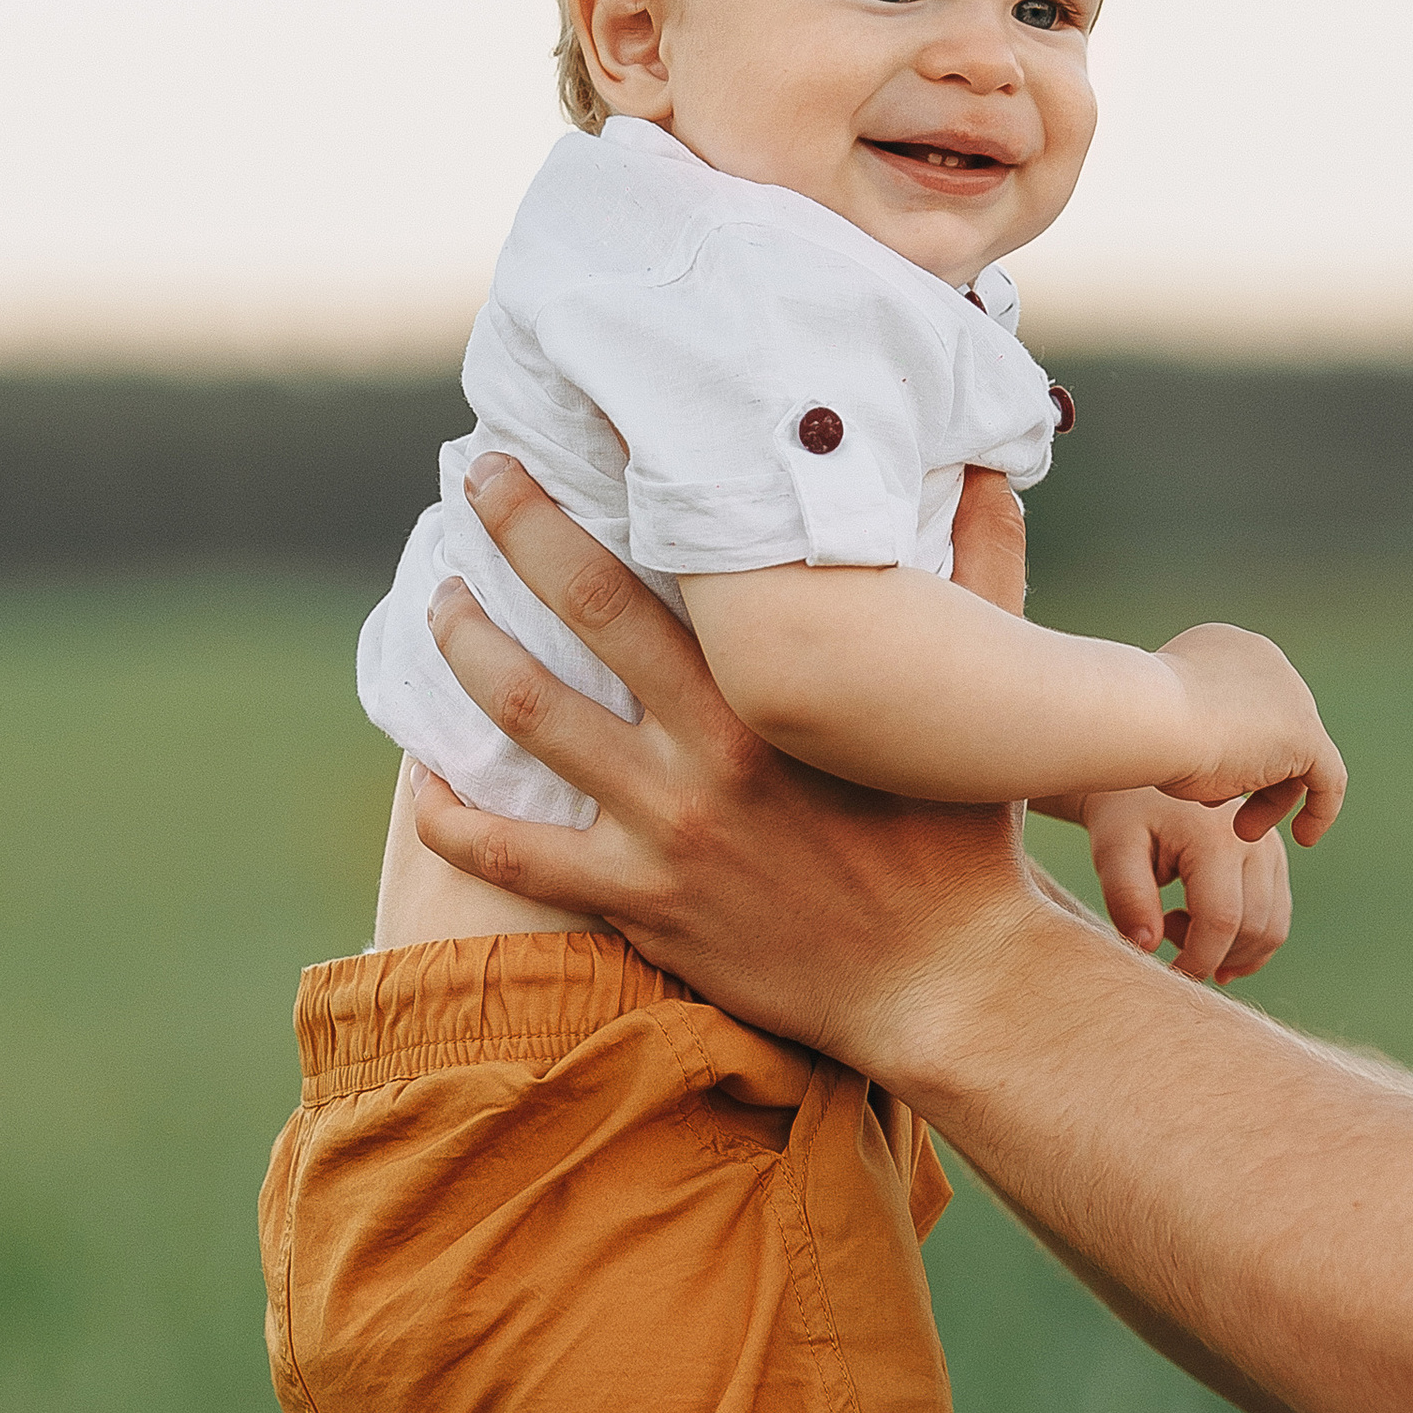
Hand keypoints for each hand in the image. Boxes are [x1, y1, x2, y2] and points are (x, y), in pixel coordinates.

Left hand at [412, 457, 1051, 1061]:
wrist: (946, 979)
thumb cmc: (962, 835)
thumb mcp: (976, 697)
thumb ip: (981, 575)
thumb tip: (990, 469)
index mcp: (779, 687)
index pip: (682, 557)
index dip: (623, 487)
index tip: (586, 432)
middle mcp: (710, 746)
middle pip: (581, 611)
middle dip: (519, 530)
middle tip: (476, 478)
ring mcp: (664, 827)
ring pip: (528, 716)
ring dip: (469, 649)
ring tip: (440, 603)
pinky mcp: (641, 901)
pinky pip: (514, 859)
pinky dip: (452, 819)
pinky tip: (422, 782)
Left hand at [1076, 787, 1292, 983]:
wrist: (1145, 772)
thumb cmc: (1122, 815)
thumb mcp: (1113, 850)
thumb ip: (1126, 897)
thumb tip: (1145, 946)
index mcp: (1216, 837)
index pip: (1222, 921)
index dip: (1196, 961)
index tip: (1165, 976)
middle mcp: (1256, 842)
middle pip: (1253, 930)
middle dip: (1211, 954)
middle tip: (1163, 932)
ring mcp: (1272, 850)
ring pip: (1272, 930)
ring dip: (1231, 950)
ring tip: (1180, 923)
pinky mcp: (1275, 860)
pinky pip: (1277, 919)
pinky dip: (1247, 941)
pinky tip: (1205, 933)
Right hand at [1148, 625, 1345, 845]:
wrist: (1144, 717)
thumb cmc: (1134, 723)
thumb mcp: (1156, 719)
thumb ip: (1180, 726)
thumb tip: (1191, 752)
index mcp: (1226, 647)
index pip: (1244, 704)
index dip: (1227, 748)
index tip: (1203, 785)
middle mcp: (1265, 661)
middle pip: (1272, 729)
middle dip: (1247, 774)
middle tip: (1215, 810)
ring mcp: (1289, 694)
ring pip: (1296, 756)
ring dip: (1272, 797)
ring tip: (1242, 832)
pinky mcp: (1305, 732)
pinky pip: (1327, 777)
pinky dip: (1319, 809)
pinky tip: (1304, 837)